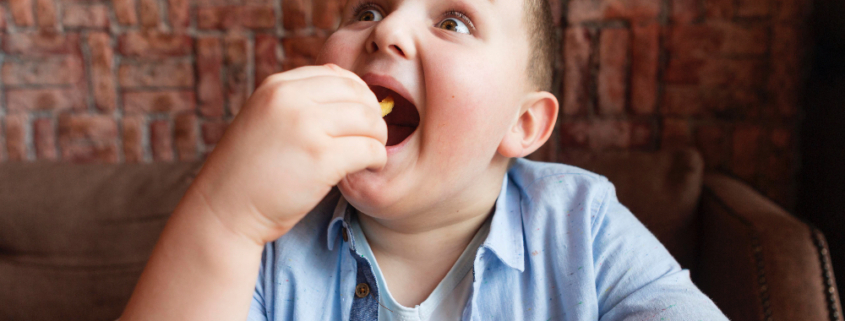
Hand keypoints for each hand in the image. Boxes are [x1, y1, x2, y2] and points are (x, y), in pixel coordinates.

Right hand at [185, 64, 386, 244]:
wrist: (223, 210)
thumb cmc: (249, 171)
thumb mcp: (265, 119)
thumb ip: (298, 104)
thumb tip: (353, 96)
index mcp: (278, 86)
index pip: (338, 74)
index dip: (358, 96)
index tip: (358, 119)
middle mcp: (291, 99)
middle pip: (359, 95)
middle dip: (373, 117)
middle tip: (369, 140)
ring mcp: (306, 127)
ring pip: (370, 121)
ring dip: (378, 139)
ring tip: (369, 156)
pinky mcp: (321, 158)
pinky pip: (370, 149)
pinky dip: (376, 160)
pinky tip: (367, 169)